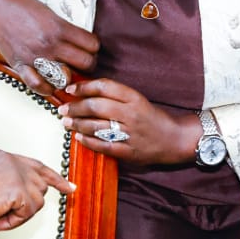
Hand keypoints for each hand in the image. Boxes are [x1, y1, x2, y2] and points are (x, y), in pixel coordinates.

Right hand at [0, 0, 99, 95]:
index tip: (89, 47)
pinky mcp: (21, 65)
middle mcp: (51, 44)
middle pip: (86, 62)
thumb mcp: (49, 12)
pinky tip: (50, 84)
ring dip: (70, 76)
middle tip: (83, 62)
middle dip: (88, 63)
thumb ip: (64, 28)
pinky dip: (47, 88)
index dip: (94, 47)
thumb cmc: (21, 6)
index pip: (92, 44)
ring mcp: (36, 57)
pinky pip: (39, 86)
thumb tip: (80, 41)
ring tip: (68, 72)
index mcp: (60, 28)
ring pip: (67, 77)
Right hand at [0, 149, 73, 233]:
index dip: (52, 177)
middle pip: (40, 183)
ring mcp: (15, 172)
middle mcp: (9, 160)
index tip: (68, 186)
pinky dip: (13, 222)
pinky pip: (28, 212)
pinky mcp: (17, 188)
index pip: (34, 165)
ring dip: (19, 216)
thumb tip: (20, 202)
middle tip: (50, 201)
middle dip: (35, 203)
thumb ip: (2, 187)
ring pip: (36, 200)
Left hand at [58, 78, 201, 165]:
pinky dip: (89, 141)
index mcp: (134, 98)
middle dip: (75, 107)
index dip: (84, 87)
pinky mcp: (129, 151)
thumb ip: (116, 96)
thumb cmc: (154, 118)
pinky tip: (79, 137)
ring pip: (97, 126)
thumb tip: (87, 92)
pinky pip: (104, 146)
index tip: (71, 89)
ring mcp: (130, 133)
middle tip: (63, 109)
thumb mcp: (138, 100)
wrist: (176, 139)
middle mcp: (131, 114)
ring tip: (66, 122)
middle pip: (96, 106)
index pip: (104, 87)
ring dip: (78, 124)